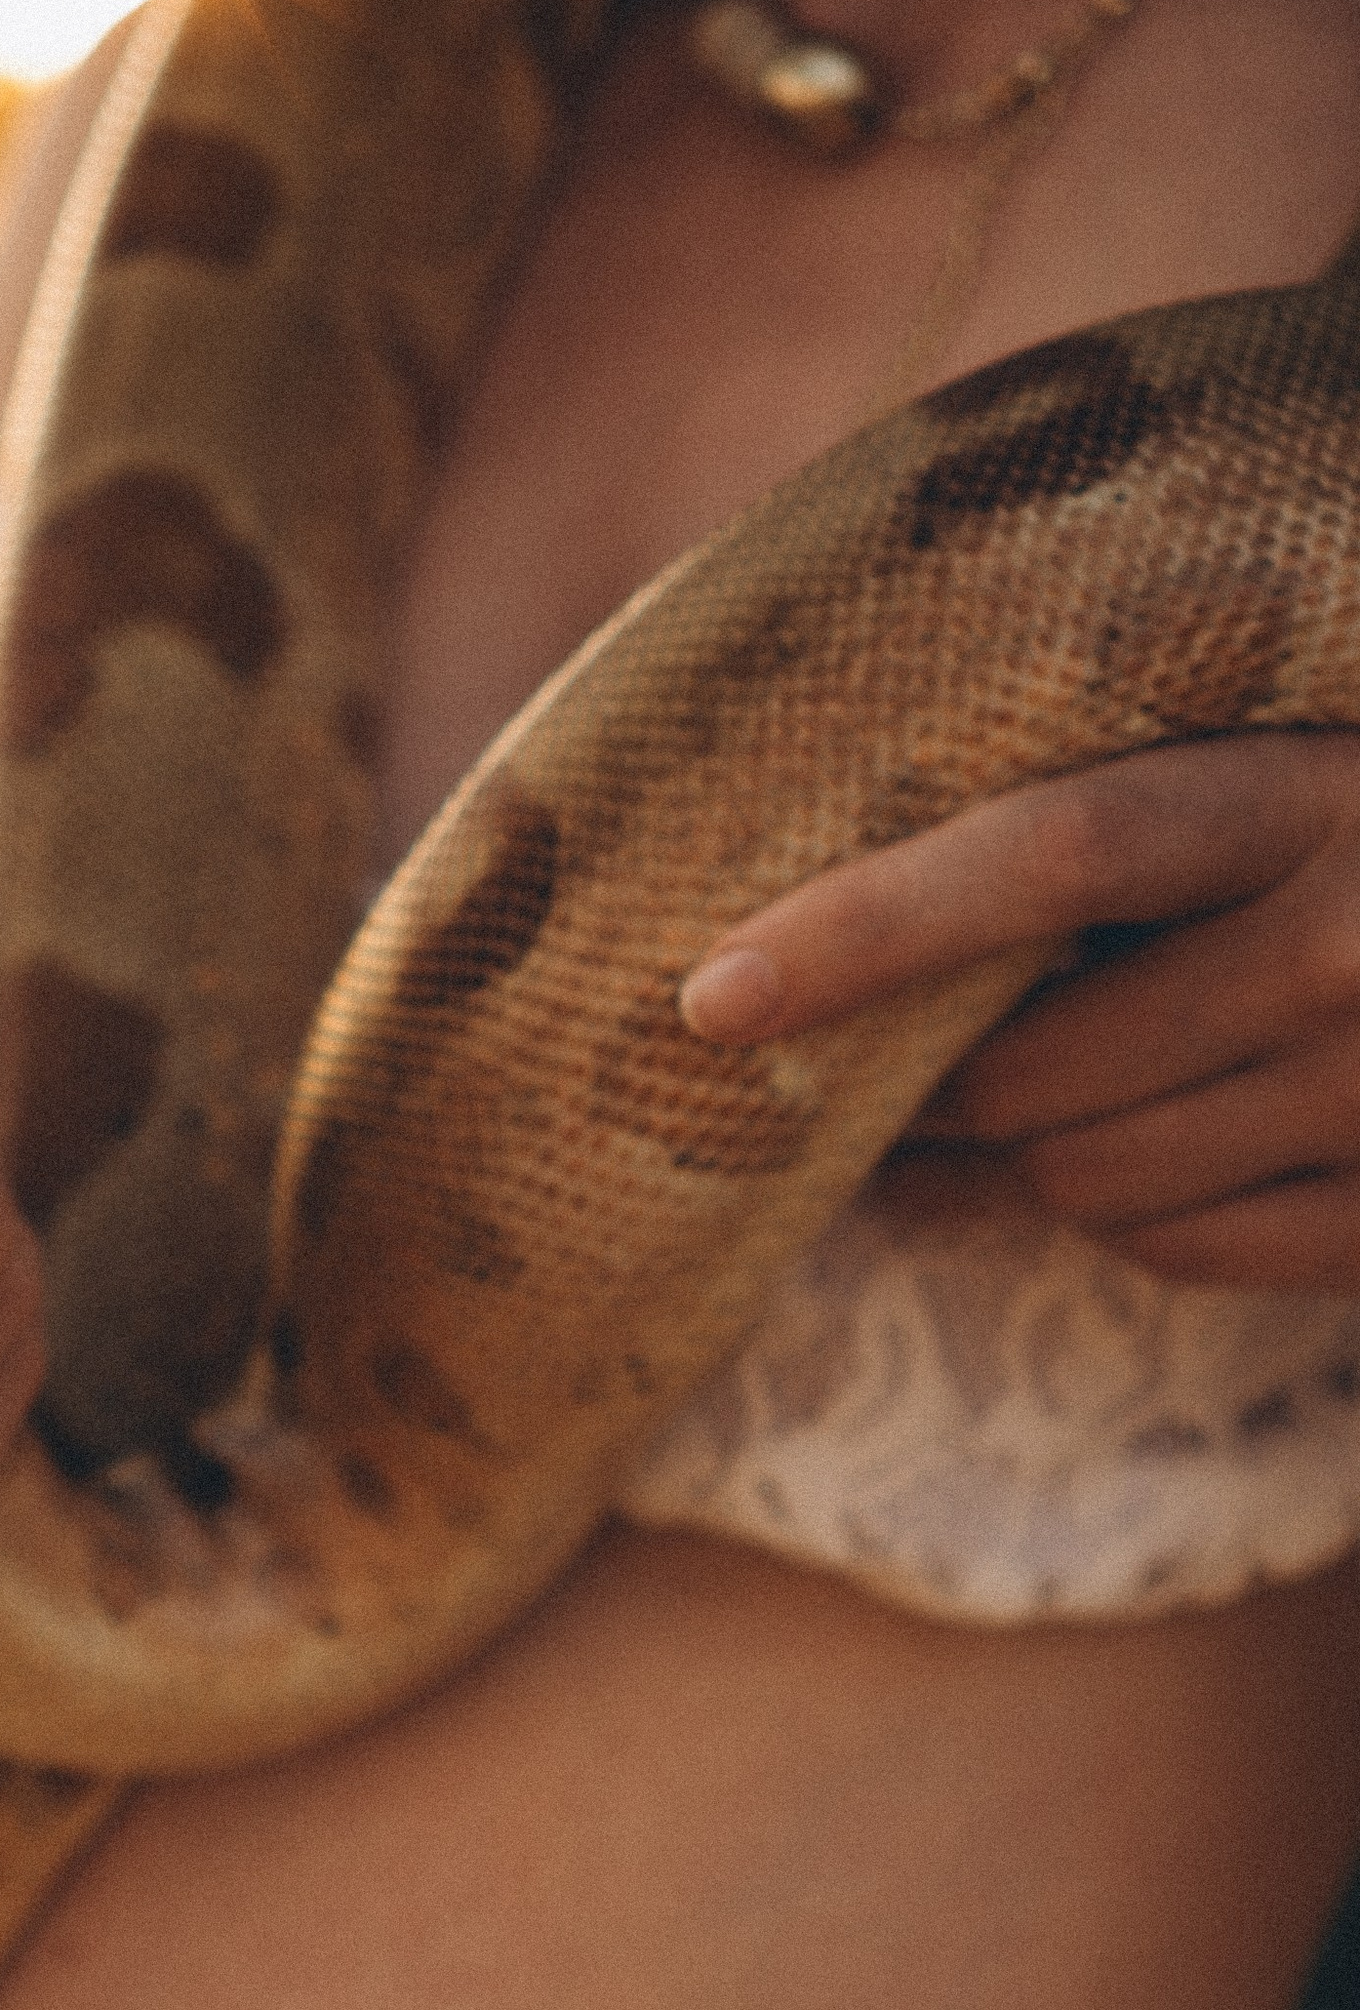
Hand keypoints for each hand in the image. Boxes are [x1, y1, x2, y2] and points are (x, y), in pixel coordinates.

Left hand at [677, 734, 1359, 1291]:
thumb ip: (1139, 802)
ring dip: (1047, 1154)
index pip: (1055, 851)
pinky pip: (1185, 1251)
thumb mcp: (1313, 758)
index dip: (871, 925)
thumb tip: (844, 934)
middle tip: (930, 1065)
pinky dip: (1150, 1215)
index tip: (711, 992)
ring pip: (1089, 1181)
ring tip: (1097, 1084)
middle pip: (1035, 1071)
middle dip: (953, 1085)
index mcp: (1322, 786)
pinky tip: (1201, 1142)